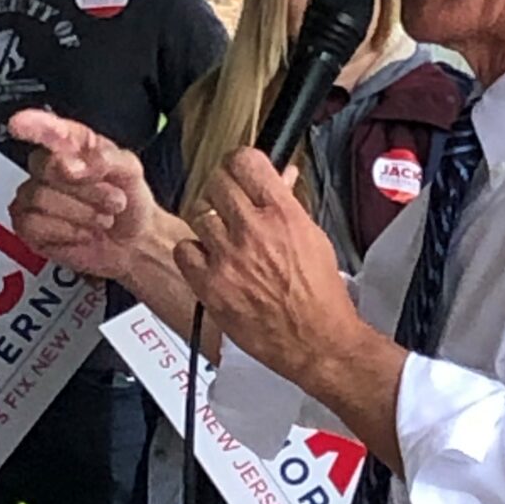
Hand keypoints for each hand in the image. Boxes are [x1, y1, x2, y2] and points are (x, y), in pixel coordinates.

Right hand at [8, 109, 157, 282]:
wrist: (133, 240)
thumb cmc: (129, 198)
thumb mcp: (130, 170)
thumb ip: (104, 158)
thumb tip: (69, 165)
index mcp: (73, 143)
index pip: (48, 129)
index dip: (33, 125)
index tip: (19, 123)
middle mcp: (49, 165)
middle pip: (48, 168)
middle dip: (87, 189)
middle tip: (113, 199)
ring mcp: (35, 194)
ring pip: (41, 198)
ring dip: (82, 213)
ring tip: (101, 217)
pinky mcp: (28, 225)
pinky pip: (33, 224)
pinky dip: (67, 232)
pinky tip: (83, 231)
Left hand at [174, 148, 362, 386]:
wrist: (316, 342)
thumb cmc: (320, 295)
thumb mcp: (314, 237)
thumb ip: (289, 203)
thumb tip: (281, 174)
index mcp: (283, 214)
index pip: (245, 161)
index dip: (238, 162)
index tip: (237, 170)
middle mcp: (254, 230)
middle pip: (217, 183)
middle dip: (223, 190)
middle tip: (229, 205)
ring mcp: (229, 258)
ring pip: (199, 213)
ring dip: (209, 223)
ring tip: (222, 238)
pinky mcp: (211, 285)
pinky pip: (185, 249)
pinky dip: (193, 252)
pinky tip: (210, 260)